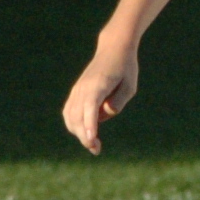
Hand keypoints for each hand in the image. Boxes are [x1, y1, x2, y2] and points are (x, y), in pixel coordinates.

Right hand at [62, 40, 138, 154]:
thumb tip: (106, 113)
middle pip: (77, 117)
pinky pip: (69, 112)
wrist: (113, 49)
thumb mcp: (130, 86)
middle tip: (97, 149)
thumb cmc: (125, 69)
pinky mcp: (76, 91)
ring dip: (79, 133)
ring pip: (70, 116)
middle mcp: (84, 87)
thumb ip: (118, 101)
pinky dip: (73, 125)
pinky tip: (85, 133)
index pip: (90, 108)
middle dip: (85, 136)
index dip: (90, 125)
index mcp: (98, 85)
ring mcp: (77, 89)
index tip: (92, 140)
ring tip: (94, 144)